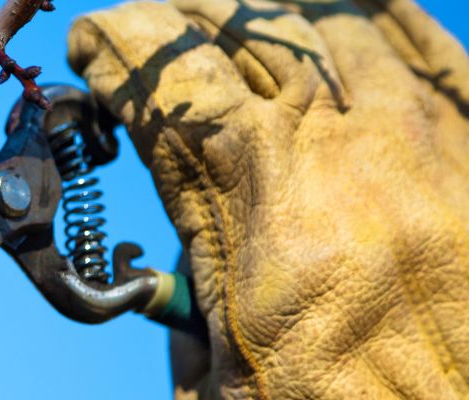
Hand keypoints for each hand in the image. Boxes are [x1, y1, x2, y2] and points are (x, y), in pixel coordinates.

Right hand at [69, 0, 468, 397]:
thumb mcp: (233, 385)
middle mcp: (348, 164)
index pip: (173, 96)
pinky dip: (375, 16)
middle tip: (152, 24)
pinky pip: (427, 43)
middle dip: (180, 19)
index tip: (92, 45)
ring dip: (263, 14)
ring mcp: (427, 146)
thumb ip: (187, 298)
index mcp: (268, 225)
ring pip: (330, 25)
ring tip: (228, 15)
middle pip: (246, 38)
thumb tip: (161, 250)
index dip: (118, 52)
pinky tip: (341, 11)